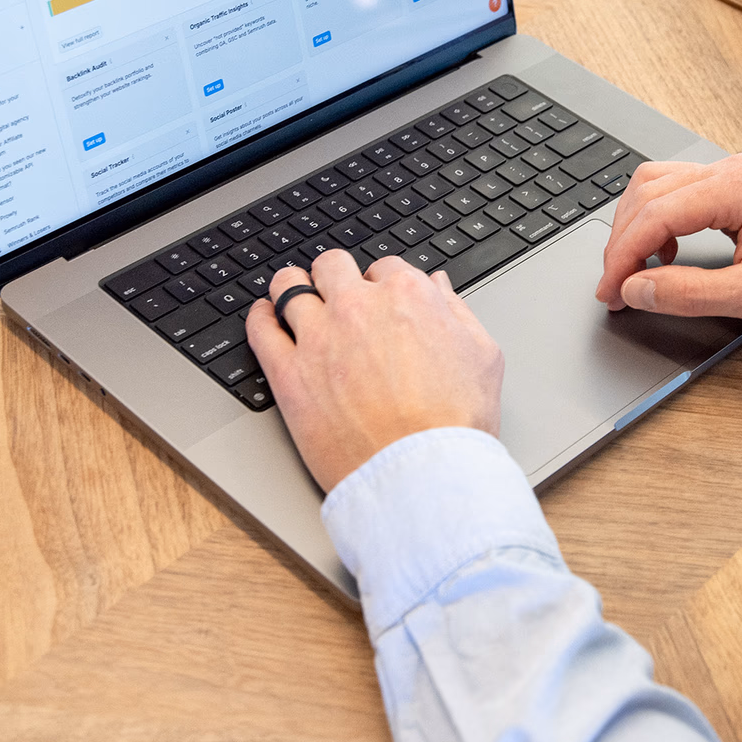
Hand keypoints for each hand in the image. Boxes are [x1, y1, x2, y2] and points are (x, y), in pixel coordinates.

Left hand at [246, 249, 503, 491]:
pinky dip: (259, 318)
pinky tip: (264, 317)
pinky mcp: (288, 374)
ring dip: (292, 288)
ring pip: (288, 287)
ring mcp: (319, 337)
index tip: (378, 301)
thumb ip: (456, 310)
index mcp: (407, 295)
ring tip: (293, 297)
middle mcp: (358, 307)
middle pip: (333, 266)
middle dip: (336, 277)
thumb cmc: (456, 423)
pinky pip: (260, 329)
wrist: (422, 475)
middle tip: (336, 295)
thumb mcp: (482, 355)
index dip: (381, 285)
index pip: (384, 268)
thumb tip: (438, 286)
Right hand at [593, 154, 741, 334]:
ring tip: (632, 271)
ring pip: (657, 185)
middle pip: (648, 191)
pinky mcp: (735, 187)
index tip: (611, 291)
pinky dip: (656, 220)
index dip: (624, 255)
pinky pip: (676, 191)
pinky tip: (664, 254)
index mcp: (739, 188)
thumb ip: (690, 293)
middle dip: (622, 241)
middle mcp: (732, 170)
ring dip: (635, 226)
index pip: (657, 213)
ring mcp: (734, 174)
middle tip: (614, 288)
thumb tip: (637, 290)